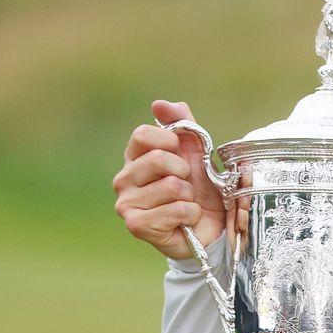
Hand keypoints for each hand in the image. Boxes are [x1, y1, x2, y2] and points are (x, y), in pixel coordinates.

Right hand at [111, 100, 235, 260]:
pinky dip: (191, 214)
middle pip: (158, 159)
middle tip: (186, 185)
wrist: (209, 228)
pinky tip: (185, 221)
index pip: (143, 134)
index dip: (170, 142)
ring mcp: (126, 203)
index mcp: (134, 157)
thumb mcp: (195, 151)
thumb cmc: (199, 189)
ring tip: (184, 204)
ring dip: (190, 196)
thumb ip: (182, 124)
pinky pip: (176, 209)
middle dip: (184, 172)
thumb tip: (160, 104)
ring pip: (171, 186)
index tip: (180, 154)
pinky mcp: (136, 225)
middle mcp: (124, 179)